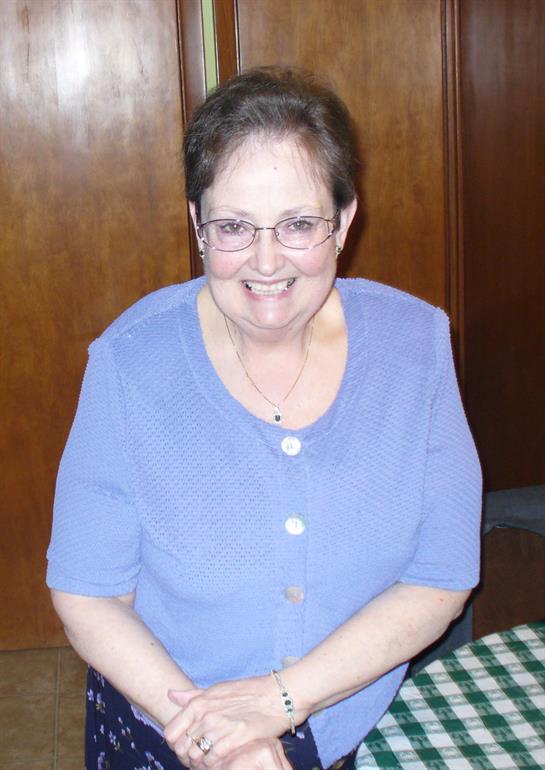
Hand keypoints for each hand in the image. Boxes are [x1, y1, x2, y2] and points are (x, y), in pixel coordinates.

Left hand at [163, 675, 301, 767]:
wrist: (276, 696)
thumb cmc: (247, 692)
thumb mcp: (216, 689)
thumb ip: (192, 696)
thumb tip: (170, 694)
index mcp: (199, 703)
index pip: (170, 733)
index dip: (175, 745)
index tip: (185, 748)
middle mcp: (206, 714)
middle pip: (182, 748)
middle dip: (187, 758)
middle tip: (198, 760)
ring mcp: (221, 726)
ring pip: (197, 757)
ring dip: (201, 763)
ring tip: (210, 763)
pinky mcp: (236, 737)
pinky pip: (215, 759)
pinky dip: (215, 765)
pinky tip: (222, 762)